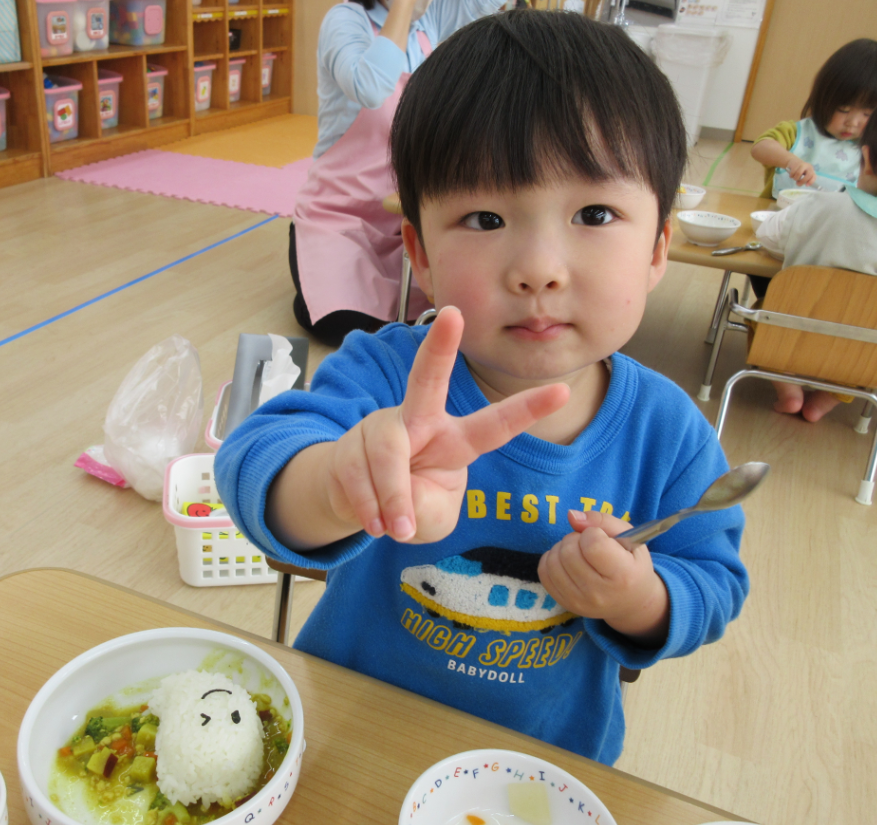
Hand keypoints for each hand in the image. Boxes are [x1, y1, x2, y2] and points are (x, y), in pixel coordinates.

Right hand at [325, 307, 569, 543]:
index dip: (527, 410)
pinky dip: (368, 507)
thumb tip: (402, 502)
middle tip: (453, 315)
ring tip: (392, 528)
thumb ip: (428, 512)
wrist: (357, 503)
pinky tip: (374, 523)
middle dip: (441, 347)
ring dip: (392, 498)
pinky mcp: (350, 442)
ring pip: (389, 455)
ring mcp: (382, 426)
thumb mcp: (433, 519)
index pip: (494, 424)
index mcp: (454, 439)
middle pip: (428, 378)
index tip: (561, 391)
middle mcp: (419, 420)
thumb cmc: (409, 503)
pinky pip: (358, 474)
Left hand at [538, 509, 668, 644]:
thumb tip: (571, 516)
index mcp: (622, 576)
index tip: (601, 537)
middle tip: (587, 543)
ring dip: (562, 548)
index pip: (592, 544)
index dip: (592, 533)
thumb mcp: (629, 537)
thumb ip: (602, 520)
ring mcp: (579, 602)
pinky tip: (566, 561)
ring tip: (577, 551)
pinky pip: (543, 573)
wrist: (632, 602)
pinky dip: (551, 560)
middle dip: (575, 538)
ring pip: (553, 561)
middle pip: (568, 552)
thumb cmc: (631, 564)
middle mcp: (599, 594)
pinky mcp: (565, 603)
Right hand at [786, 156, 815, 186]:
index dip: (811, 181)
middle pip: (808, 175)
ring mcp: (802, 165)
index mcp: (811, 170)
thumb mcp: (803, 174)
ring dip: (795, 178)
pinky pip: (792, 173)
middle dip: (802, 181)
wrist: (793, 162)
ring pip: (798, 174)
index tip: (806, 185)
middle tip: (798, 184)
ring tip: (794, 177)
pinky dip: (791, 176)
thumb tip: (801, 184)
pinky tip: (791, 174)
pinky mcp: (795, 165)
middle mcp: (808, 167)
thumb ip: (804, 179)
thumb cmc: (799, 170)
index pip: (814, 176)